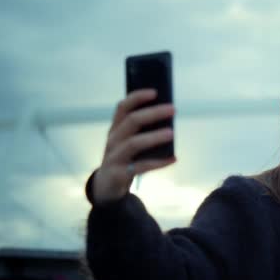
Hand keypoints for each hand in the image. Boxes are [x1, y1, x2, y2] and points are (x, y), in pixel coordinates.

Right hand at [91, 89, 175, 204]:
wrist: (106, 187)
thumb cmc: (123, 158)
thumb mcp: (127, 142)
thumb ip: (141, 131)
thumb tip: (167, 119)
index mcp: (115, 129)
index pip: (122, 107)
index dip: (137, 98)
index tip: (155, 92)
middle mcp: (113, 140)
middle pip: (131, 122)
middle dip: (153, 113)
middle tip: (173, 109)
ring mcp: (114, 157)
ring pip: (134, 143)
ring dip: (154, 137)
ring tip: (171, 133)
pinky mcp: (119, 173)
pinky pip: (140, 166)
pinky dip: (158, 162)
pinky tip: (173, 159)